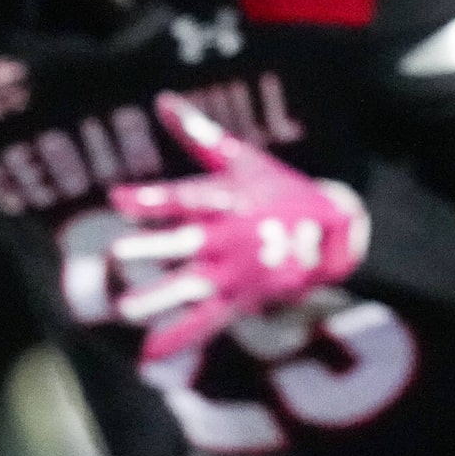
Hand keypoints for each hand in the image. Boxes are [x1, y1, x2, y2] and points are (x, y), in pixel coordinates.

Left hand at [109, 93, 369, 362]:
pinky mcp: (243, 297)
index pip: (186, 197)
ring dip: (161, 297)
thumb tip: (163, 100)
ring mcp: (237, 269)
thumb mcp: (242, 159)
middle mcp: (231, 235)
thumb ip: (199, 135)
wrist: (336, 227)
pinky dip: (180, 338)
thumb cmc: (280, 188)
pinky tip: (150, 355)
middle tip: (118, 250)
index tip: (117, 198)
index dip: (154, 198)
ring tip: (126, 309)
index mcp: (228, 199)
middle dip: (155, 246)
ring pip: (193, 285)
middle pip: (188, 241)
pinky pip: (208, 320)